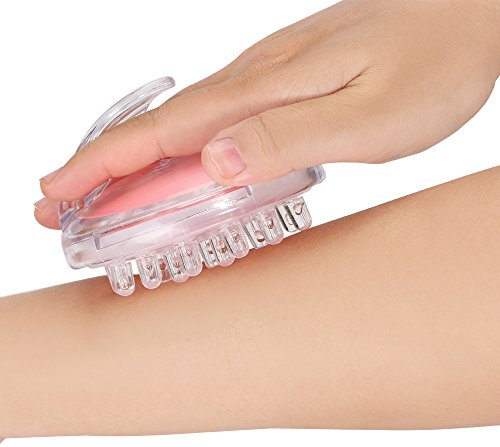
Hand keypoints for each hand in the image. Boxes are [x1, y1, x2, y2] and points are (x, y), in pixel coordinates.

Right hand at [36, 0, 499, 227]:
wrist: (470, 16)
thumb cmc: (434, 65)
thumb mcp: (369, 118)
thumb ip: (291, 138)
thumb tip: (216, 161)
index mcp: (261, 93)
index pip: (161, 136)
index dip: (105, 168)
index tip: (59, 194)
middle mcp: (253, 84)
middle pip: (158, 130)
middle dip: (100, 168)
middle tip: (58, 201)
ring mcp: (266, 82)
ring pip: (181, 127)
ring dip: (134, 161)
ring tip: (98, 192)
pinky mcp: (284, 86)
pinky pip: (215, 122)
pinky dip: (179, 149)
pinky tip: (175, 164)